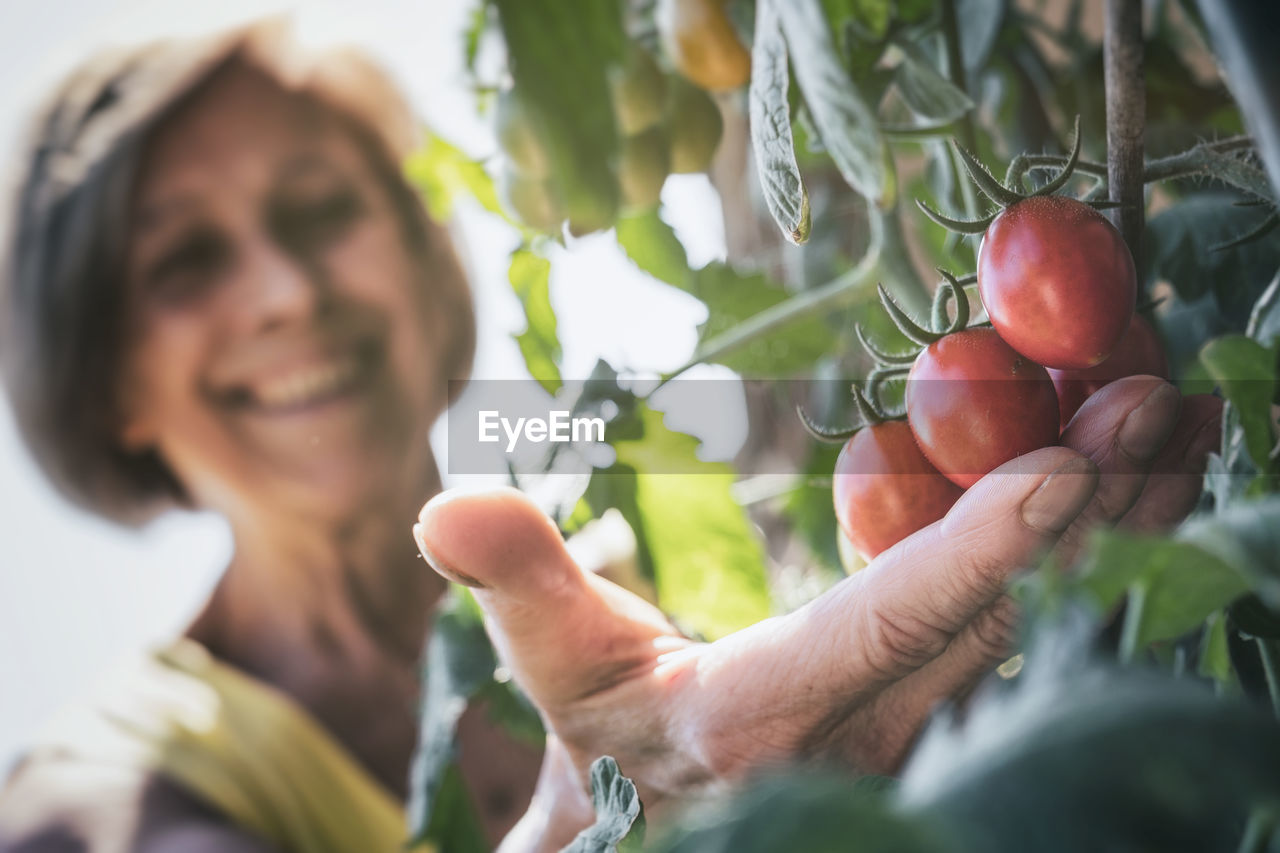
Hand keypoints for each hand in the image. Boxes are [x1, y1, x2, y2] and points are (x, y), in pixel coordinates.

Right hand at [412, 377, 1219, 846]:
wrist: (667, 826)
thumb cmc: (608, 742)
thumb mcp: (557, 664)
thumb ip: (516, 580)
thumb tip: (447, 503)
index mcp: (771, 717)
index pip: (888, 628)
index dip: (976, 550)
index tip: (1066, 462)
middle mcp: (876, 737)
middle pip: (1004, 619)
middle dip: (1090, 511)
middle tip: (1153, 397)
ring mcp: (933, 731)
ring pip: (1047, 625)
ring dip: (1120, 525)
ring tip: (1175, 423)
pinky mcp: (957, 712)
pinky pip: (1042, 624)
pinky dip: (1090, 551)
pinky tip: (1129, 483)